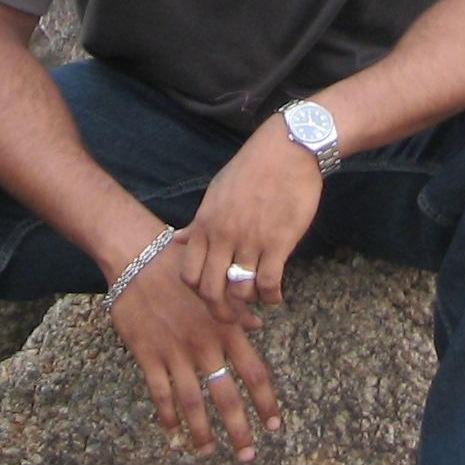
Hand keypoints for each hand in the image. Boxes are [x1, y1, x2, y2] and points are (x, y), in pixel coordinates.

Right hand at [106, 241, 280, 460]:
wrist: (137, 257)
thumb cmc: (179, 268)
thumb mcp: (215, 285)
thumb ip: (237, 310)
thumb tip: (258, 326)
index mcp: (226, 329)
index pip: (254, 373)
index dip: (266, 402)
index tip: (274, 427)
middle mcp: (204, 345)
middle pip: (226, 396)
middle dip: (238, 430)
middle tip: (247, 456)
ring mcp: (175, 352)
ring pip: (193, 402)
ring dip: (202, 431)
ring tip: (209, 451)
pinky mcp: (148, 354)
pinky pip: (160, 392)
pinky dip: (168, 414)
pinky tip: (173, 431)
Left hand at [175, 118, 322, 322]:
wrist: (287, 149)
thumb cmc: (251, 169)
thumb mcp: (216, 193)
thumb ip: (197, 222)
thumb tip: (176, 239)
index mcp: (205, 224)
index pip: (188, 274)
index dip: (197, 292)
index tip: (212, 294)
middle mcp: (223, 236)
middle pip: (210, 291)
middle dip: (221, 311)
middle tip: (233, 315)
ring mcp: (250, 240)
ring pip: (240, 290)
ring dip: (249, 302)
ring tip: (256, 298)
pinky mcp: (278, 242)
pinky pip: (269, 283)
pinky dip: (272, 297)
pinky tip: (276, 296)